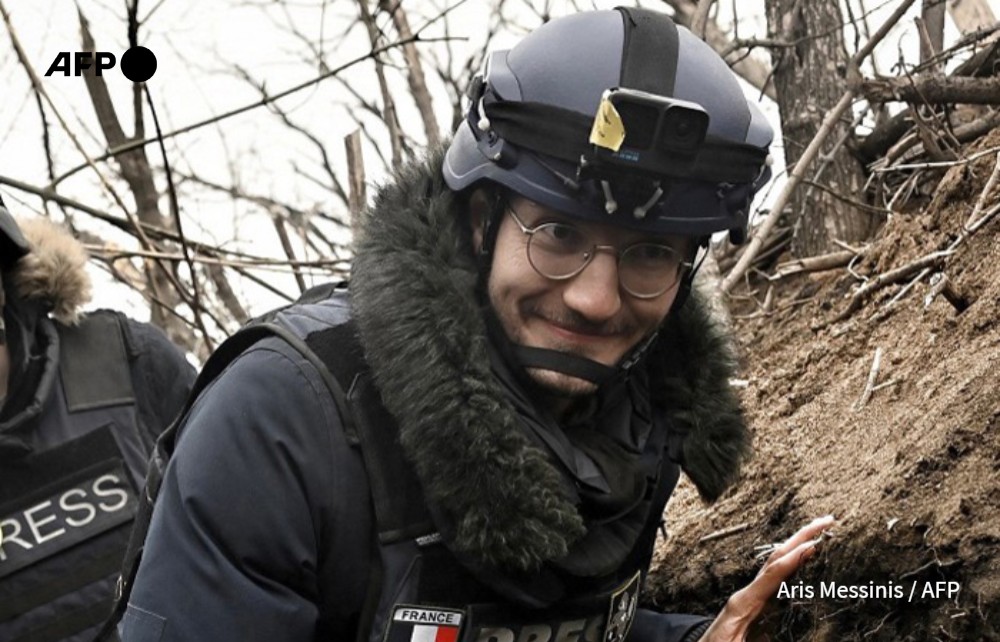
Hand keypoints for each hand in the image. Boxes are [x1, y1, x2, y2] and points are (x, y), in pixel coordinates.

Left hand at [697, 515, 835, 641]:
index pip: (773, 574)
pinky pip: (775, 576)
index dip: (794, 559)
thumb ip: (760, 640)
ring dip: (797, 545)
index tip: (814, 545)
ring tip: (820, 531)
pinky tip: (803, 556)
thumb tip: (775, 636)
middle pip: (777, 558)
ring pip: (776, 563)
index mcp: (745, 601)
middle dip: (802, 537)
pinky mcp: (754, 600)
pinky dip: (791, 562)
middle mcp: (748, 592)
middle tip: (826, 521)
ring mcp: (751, 594)